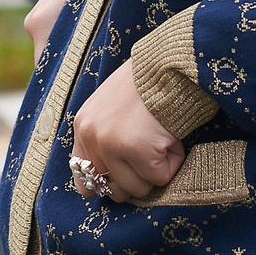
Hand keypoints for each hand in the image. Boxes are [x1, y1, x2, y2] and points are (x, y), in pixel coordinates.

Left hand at [71, 61, 183, 201]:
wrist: (168, 65)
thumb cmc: (146, 86)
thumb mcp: (111, 109)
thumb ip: (103, 140)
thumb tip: (96, 187)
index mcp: (83, 126)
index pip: (83, 177)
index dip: (107, 183)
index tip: (126, 177)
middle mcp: (92, 136)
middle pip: (113, 189)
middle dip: (137, 178)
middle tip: (151, 152)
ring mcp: (112, 144)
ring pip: (138, 188)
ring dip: (157, 169)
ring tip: (161, 139)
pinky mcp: (137, 149)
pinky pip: (160, 177)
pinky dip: (172, 162)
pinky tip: (170, 137)